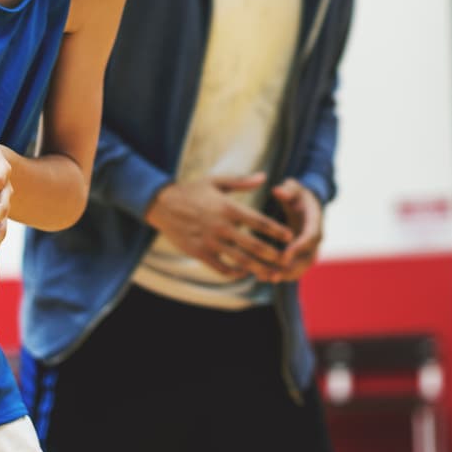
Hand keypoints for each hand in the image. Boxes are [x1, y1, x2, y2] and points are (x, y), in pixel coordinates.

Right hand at [144, 173, 293, 280]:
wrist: (161, 204)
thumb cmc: (191, 191)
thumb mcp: (216, 181)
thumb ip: (242, 181)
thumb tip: (265, 177)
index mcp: (228, 208)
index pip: (258, 221)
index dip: (276, 230)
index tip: (289, 236)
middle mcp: (221, 227)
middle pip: (252, 245)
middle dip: (271, 254)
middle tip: (286, 261)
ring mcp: (210, 242)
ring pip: (239, 260)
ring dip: (257, 268)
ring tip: (271, 274)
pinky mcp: (199, 253)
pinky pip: (220, 268)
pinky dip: (234, 273)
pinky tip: (244, 273)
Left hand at [270, 178, 322, 282]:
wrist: (304, 205)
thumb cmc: (297, 196)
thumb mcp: (294, 189)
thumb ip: (288, 190)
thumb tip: (277, 190)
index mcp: (315, 222)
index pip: (311, 237)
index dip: (299, 247)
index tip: (284, 255)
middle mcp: (314, 239)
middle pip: (307, 259)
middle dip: (290, 268)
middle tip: (274, 274)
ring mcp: (308, 250)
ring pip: (300, 268)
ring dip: (284, 275)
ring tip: (265, 278)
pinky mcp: (300, 257)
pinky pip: (292, 270)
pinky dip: (279, 275)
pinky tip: (261, 277)